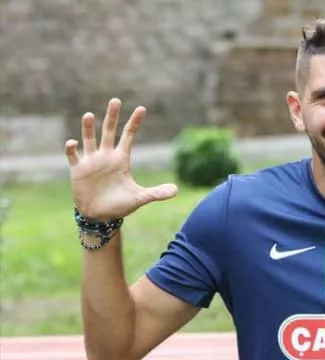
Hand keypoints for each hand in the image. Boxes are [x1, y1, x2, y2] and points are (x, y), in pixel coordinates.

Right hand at [65, 98, 177, 220]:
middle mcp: (106, 156)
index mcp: (121, 159)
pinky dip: (72, 148)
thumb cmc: (120, 205)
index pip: (128, 136)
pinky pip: (73, 155)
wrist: (100, 216)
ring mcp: (91, 161)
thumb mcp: (140, 198)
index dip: (134, 122)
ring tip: (89, 115)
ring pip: (90, 139)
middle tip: (115, 100)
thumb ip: (156, 193)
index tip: (142, 108)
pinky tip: (73, 142)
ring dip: (88, 127)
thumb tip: (176, 190)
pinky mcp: (78, 169)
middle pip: (109, 131)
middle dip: (112, 116)